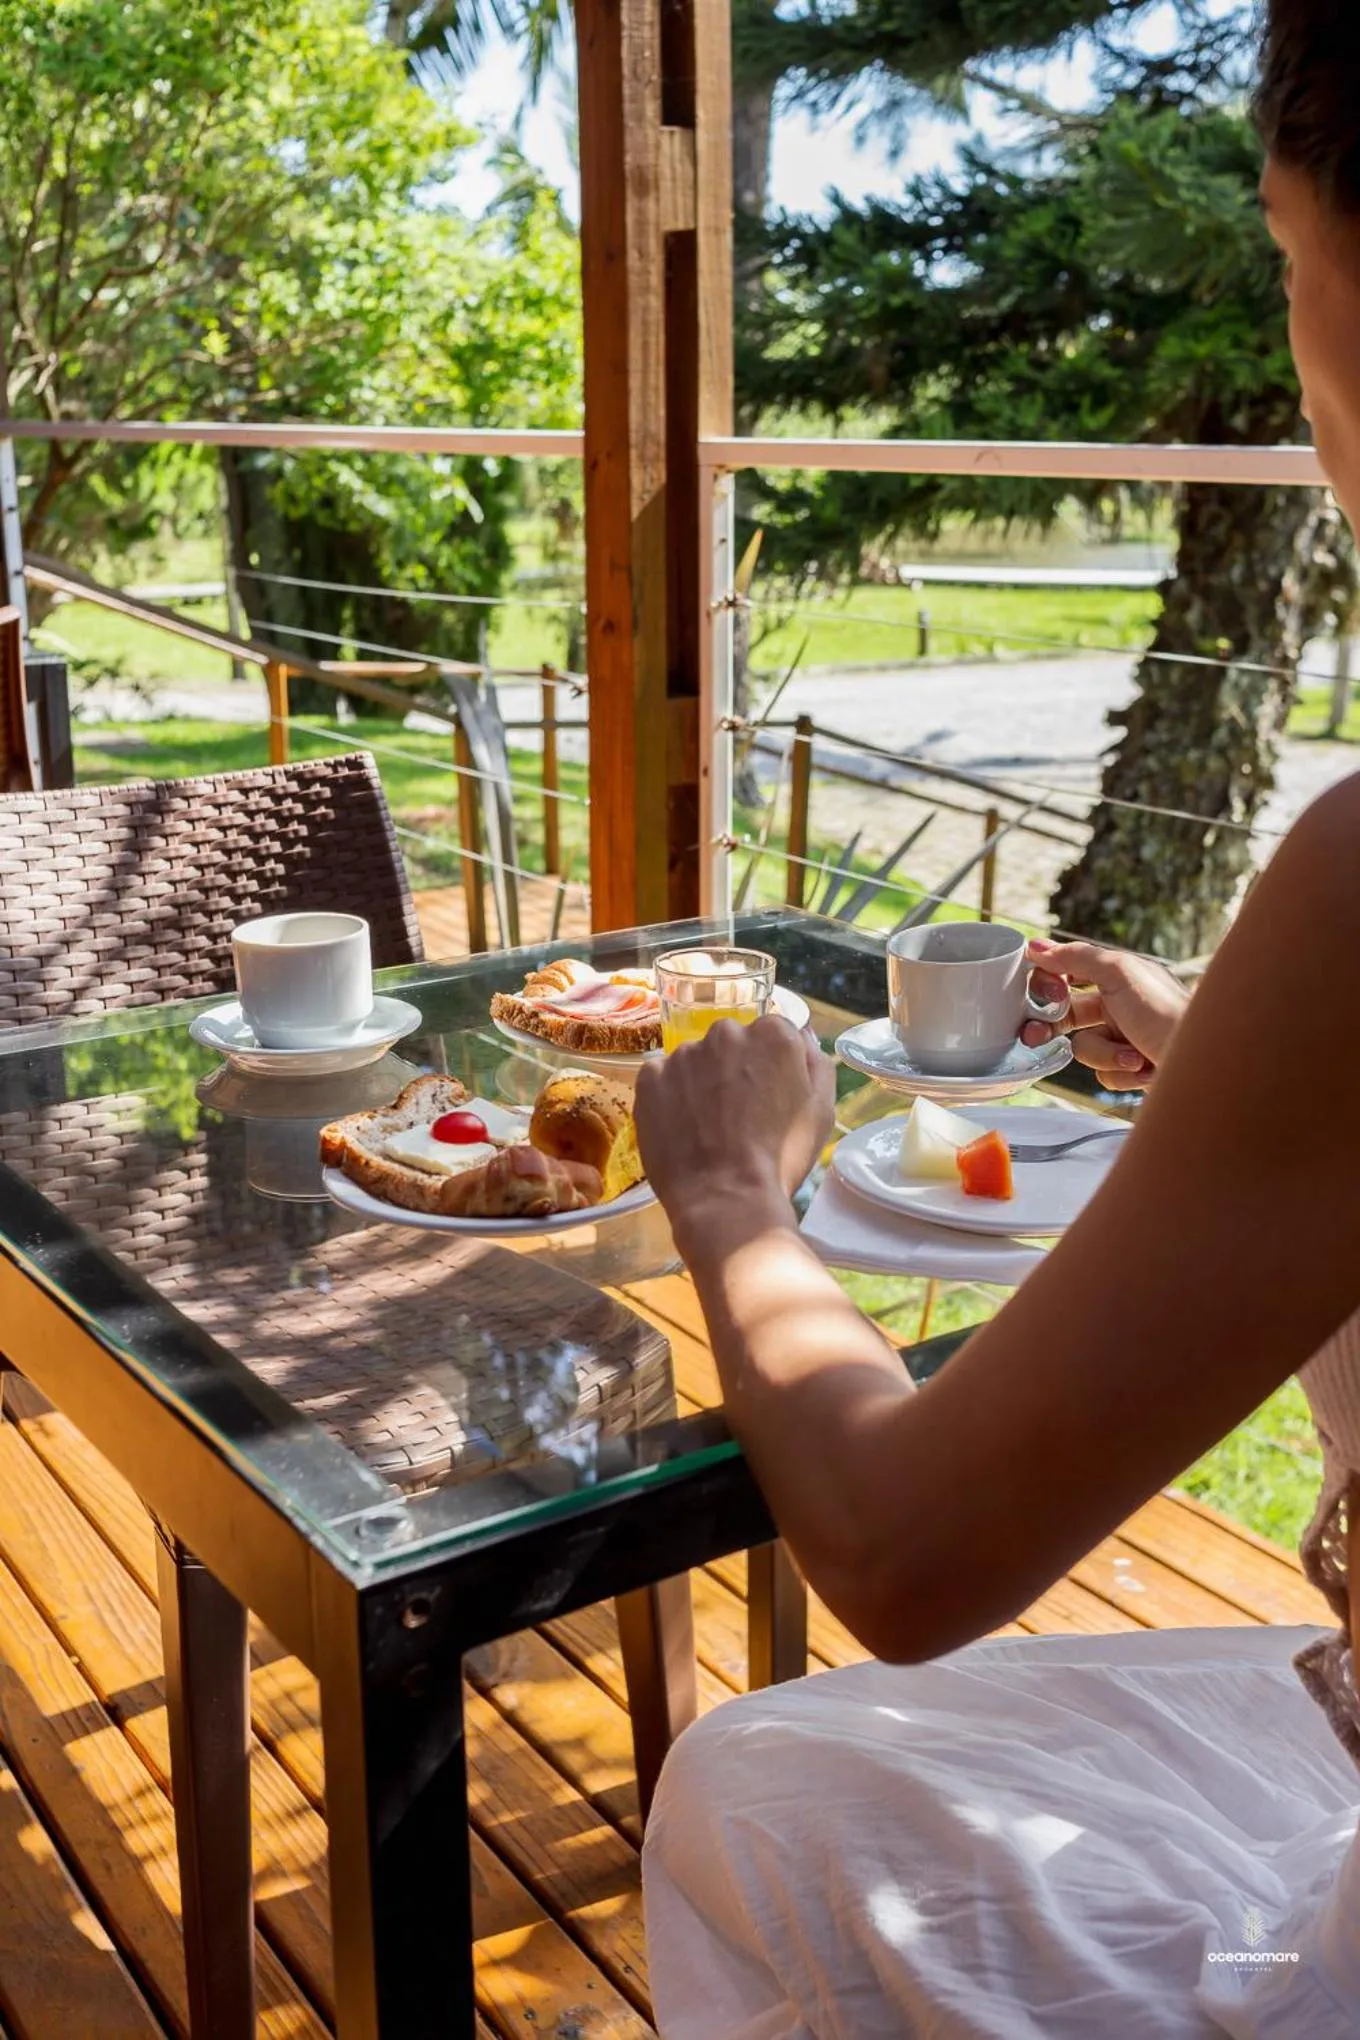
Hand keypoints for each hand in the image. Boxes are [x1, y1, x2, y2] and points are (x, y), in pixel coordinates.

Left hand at [635, 1016, 835, 1232]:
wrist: (726, 1198)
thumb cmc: (781, 1158)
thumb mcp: (821, 1111)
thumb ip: (815, 1062)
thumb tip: (801, 1037)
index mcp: (773, 1034)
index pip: (772, 1037)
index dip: (771, 1069)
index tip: (767, 1098)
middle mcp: (726, 1033)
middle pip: (731, 1044)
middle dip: (734, 1070)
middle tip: (736, 1115)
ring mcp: (683, 1054)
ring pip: (694, 1061)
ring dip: (700, 1083)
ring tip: (706, 1128)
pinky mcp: (650, 1078)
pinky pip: (661, 1078)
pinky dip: (669, 1097)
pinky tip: (681, 1128)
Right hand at [1020, 937, 1188, 1090]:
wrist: (1203, 1064)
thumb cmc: (1168, 1014)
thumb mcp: (1121, 974)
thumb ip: (1077, 957)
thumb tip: (1037, 946)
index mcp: (1119, 976)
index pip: (1068, 973)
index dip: (1048, 983)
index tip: (1037, 993)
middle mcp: (1120, 1005)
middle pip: (1067, 1014)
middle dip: (1050, 1026)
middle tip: (1033, 1035)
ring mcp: (1124, 1039)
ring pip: (1083, 1049)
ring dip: (1105, 1055)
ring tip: (1133, 1056)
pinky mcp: (1128, 1070)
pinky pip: (1102, 1076)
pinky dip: (1119, 1073)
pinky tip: (1143, 1070)